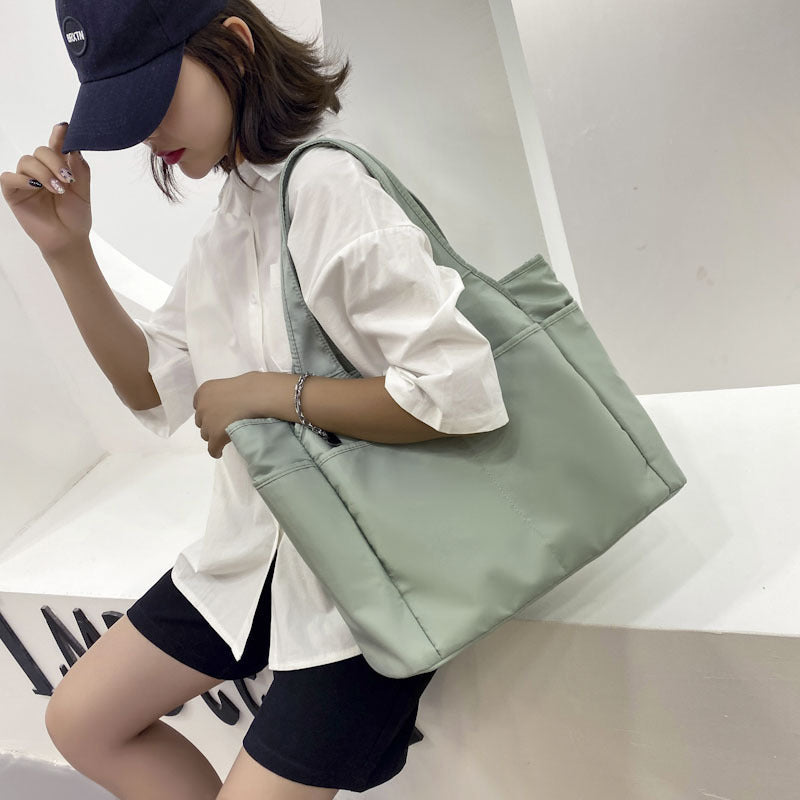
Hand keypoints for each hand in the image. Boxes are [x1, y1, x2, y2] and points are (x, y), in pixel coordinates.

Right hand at [0, 122, 91, 259]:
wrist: (69, 239)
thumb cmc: (76, 217)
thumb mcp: (83, 191)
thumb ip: (80, 169)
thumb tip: (74, 146)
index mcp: (57, 167)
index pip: (55, 145)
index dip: (59, 135)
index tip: (65, 128)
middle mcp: (40, 170)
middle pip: (40, 151)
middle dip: (55, 162)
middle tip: (68, 179)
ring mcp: (26, 180)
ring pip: (27, 161)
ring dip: (44, 173)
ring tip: (57, 189)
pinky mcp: (13, 192)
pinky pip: (9, 177)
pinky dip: (22, 180)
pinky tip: (36, 187)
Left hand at [192, 371, 267, 458]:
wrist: (257, 396)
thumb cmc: (253, 387)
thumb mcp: (233, 384)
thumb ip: (225, 393)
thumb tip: (232, 400)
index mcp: (205, 391)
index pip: (198, 404)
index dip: (209, 410)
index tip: (218, 413)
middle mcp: (202, 406)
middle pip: (201, 420)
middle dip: (211, 422)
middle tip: (225, 423)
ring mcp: (208, 422)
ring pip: (206, 434)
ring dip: (214, 435)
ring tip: (227, 435)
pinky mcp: (215, 436)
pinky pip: (212, 448)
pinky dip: (216, 450)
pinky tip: (220, 451)